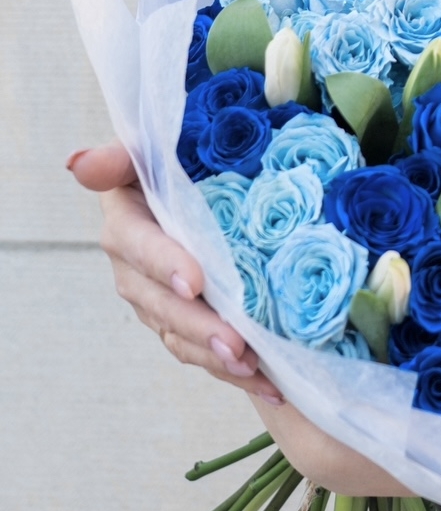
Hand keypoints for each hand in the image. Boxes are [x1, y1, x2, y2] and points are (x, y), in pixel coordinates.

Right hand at [67, 142, 281, 402]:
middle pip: (162, 304)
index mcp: (127, 223)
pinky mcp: (180, 321)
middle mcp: (135, 269)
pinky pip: (200, 350)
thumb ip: (118, 158)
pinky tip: (269, 382)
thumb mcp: (149, 150)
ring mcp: (157, 300)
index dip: (164, 264)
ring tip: (253, 368)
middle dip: (198, 326)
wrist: (195, 183)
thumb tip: (79, 162)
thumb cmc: (175, 160)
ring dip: (216, 357)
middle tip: (235, 343)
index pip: (139, 246)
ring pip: (181, 336)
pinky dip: (233, 369)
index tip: (195, 282)